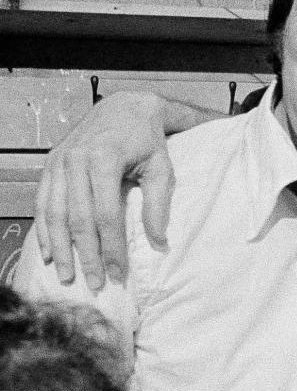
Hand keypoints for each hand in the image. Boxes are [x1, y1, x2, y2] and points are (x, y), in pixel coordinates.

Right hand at [34, 92, 173, 290]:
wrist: (126, 106)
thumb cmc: (147, 140)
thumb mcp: (161, 168)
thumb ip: (159, 206)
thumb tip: (159, 244)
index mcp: (105, 160)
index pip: (106, 215)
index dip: (111, 248)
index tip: (118, 274)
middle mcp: (76, 159)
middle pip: (77, 219)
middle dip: (85, 255)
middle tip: (93, 284)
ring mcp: (59, 161)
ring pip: (54, 213)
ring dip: (59, 248)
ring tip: (66, 276)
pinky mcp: (50, 163)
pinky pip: (42, 202)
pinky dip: (43, 229)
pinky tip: (48, 252)